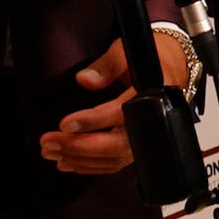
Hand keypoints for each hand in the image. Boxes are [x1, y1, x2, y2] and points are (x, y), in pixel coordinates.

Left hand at [39, 33, 191, 175]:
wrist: (170, 70)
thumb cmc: (149, 59)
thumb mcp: (127, 52)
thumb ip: (108, 65)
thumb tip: (85, 80)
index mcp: (151, 97)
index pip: (120, 114)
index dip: (92, 121)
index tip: (65, 124)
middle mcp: (150, 125)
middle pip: (114, 146)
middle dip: (78, 147)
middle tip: (48, 142)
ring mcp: (144, 141)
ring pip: (111, 159)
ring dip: (78, 159)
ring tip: (50, 151)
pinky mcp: (136, 148)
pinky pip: (113, 164)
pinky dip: (89, 166)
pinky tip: (67, 163)